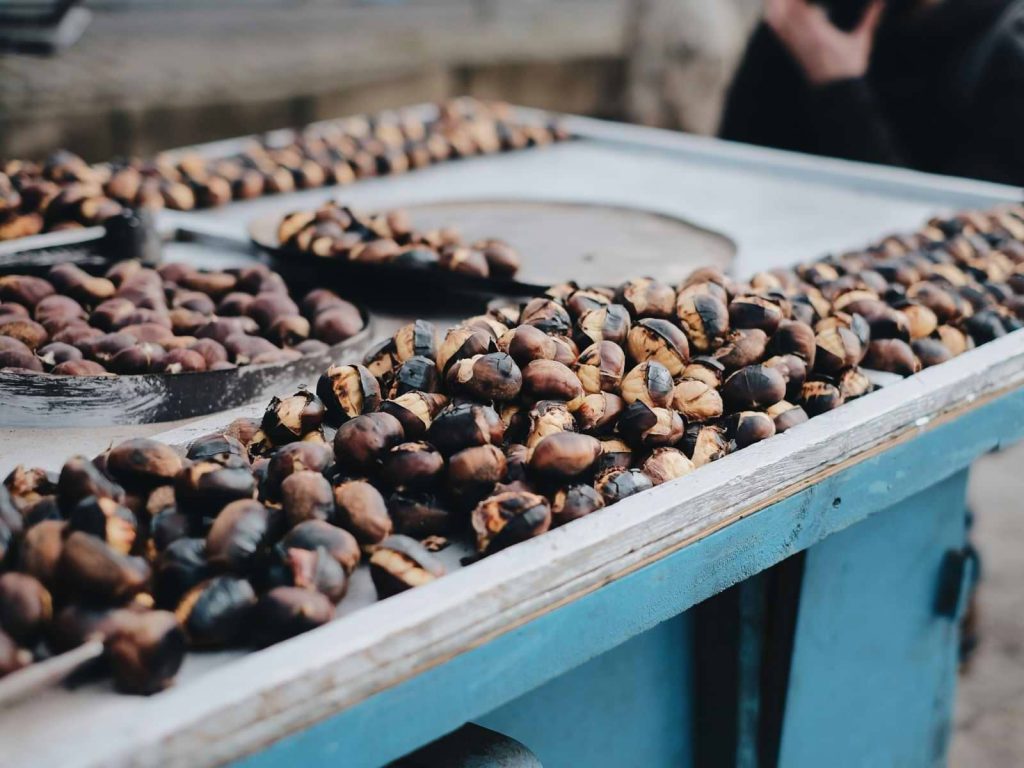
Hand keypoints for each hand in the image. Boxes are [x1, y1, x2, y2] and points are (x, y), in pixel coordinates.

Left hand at [764, 0, 884, 84]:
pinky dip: (776, 20)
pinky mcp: (793, 51)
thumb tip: (882, 1)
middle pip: (788, 14)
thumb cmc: (849, 67)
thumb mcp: (861, 42)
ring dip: (778, 6)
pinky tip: (772, 10)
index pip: (804, 11)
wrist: (835, 92)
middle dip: (786, 1)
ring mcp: (797, 46)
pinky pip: (780, 33)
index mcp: (820, 35)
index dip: (800, 1)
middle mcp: (805, 39)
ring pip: (780, 22)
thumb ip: (871, 19)